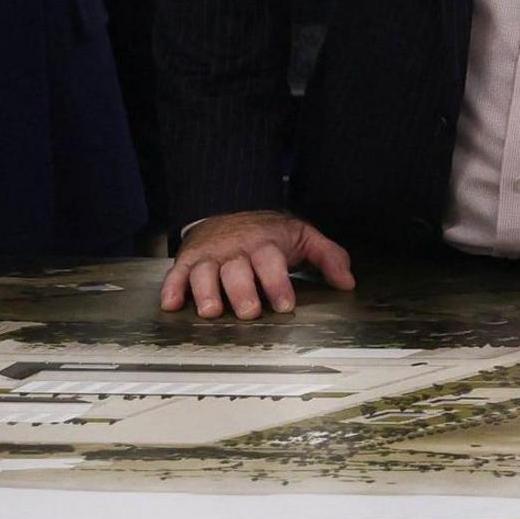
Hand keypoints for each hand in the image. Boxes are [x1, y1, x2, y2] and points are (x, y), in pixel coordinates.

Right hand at [161, 210, 356, 318]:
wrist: (229, 206)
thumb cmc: (269, 232)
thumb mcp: (303, 236)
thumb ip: (328, 257)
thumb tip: (348, 283)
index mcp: (265, 244)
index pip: (271, 262)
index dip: (278, 283)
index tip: (286, 304)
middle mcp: (235, 250)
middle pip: (237, 271)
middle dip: (243, 292)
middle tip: (249, 312)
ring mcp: (210, 255)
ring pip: (205, 273)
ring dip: (206, 293)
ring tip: (211, 312)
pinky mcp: (189, 260)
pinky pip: (177, 274)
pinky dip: (172, 288)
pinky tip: (171, 304)